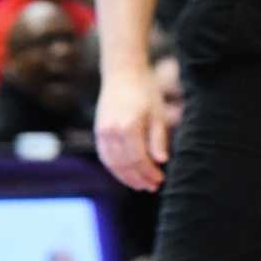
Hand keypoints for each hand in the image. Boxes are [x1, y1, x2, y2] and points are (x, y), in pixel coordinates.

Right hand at [95, 66, 170, 190]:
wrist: (123, 73)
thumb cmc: (145, 91)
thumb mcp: (157, 113)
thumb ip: (158, 138)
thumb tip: (161, 162)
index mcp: (129, 127)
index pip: (139, 159)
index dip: (149, 172)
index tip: (160, 180)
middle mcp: (112, 132)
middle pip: (125, 164)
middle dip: (139, 178)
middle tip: (152, 187)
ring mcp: (102, 132)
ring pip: (112, 163)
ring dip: (126, 177)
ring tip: (140, 185)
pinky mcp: (98, 132)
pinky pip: (105, 156)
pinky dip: (115, 167)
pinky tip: (126, 173)